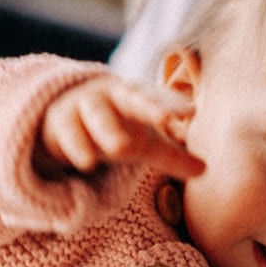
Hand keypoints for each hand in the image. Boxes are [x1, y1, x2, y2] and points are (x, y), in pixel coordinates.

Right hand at [37, 75, 203, 181]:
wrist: (62, 116)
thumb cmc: (113, 126)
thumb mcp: (143, 143)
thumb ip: (172, 156)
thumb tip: (206, 170)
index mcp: (136, 97)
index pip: (158, 97)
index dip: (173, 103)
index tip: (190, 112)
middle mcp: (111, 96)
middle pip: (132, 98)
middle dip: (148, 106)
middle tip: (164, 117)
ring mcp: (83, 105)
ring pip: (97, 114)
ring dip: (107, 129)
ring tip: (119, 147)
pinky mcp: (60, 121)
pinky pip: (69, 132)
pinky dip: (77, 146)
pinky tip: (86, 163)